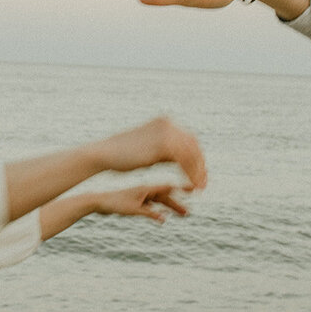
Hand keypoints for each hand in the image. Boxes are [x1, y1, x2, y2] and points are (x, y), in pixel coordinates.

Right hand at [89, 117, 206, 190]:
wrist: (106, 153)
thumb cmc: (124, 154)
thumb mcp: (150, 149)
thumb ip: (166, 150)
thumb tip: (179, 157)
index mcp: (165, 122)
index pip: (189, 140)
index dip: (197, 158)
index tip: (200, 174)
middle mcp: (168, 124)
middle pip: (193, 146)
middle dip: (201, 166)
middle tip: (204, 183)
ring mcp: (166, 133)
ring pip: (191, 154)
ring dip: (198, 173)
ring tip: (200, 188)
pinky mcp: (163, 145)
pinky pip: (183, 161)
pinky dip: (190, 174)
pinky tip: (191, 186)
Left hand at [91, 184, 188, 222]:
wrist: (99, 202)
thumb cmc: (114, 203)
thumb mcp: (133, 210)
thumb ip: (148, 214)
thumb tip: (164, 219)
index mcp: (146, 188)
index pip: (168, 187)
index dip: (181, 187)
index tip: (193, 188)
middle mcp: (146, 190)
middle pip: (166, 197)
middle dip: (178, 203)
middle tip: (189, 212)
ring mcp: (142, 196)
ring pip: (160, 201)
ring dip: (171, 207)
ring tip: (183, 215)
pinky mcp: (137, 201)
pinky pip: (152, 206)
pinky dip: (160, 210)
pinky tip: (164, 217)